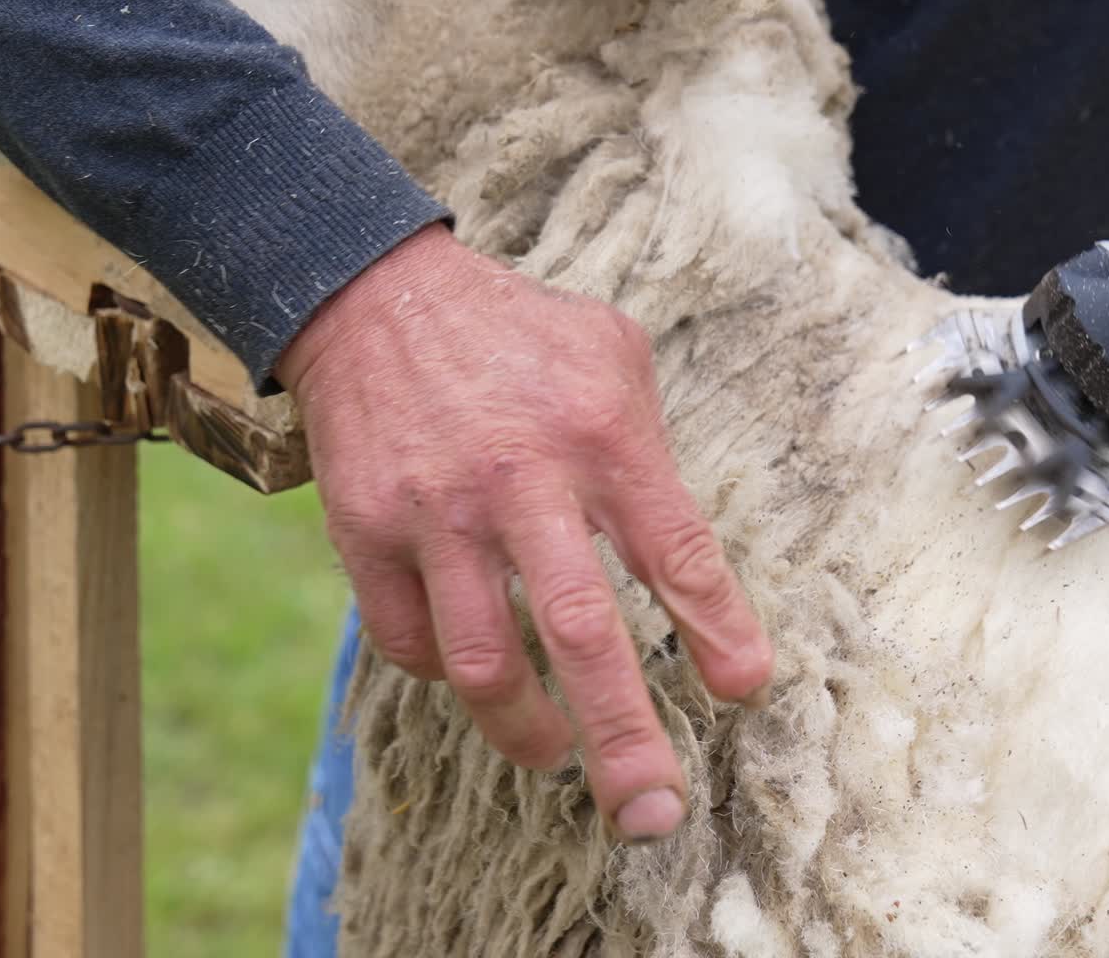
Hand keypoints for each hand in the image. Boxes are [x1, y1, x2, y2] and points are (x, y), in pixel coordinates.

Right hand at [277, 224, 773, 841]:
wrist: (376, 295)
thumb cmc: (513, 327)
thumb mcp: (610, 349)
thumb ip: (653, 446)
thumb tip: (686, 558)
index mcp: (598, 430)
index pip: (675, 551)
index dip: (718, 630)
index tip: (743, 689)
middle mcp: (519, 478)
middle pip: (580, 632)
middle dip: (625, 736)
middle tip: (654, 814)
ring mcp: (435, 510)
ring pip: (482, 662)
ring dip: (527, 731)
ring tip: (556, 755)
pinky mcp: (366, 530)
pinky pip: (408, 642)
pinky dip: (448, 673)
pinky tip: (474, 662)